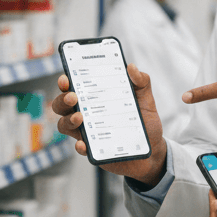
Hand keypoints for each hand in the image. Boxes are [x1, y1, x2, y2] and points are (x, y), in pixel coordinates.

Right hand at [51, 64, 167, 184]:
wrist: (153, 148)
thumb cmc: (145, 120)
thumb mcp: (145, 99)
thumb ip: (141, 81)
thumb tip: (131, 67)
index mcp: (95, 97)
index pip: (74, 86)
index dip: (65, 82)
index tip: (66, 78)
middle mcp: (86, 113)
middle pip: (62, 105)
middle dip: (63, 99)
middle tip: (73, 97)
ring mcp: (88, 131)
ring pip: (64, 125)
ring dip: (68, 120)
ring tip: (80, 117)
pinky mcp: (93, 149)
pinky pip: (80, 148)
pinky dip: (80, 146)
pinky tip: (84, 143)